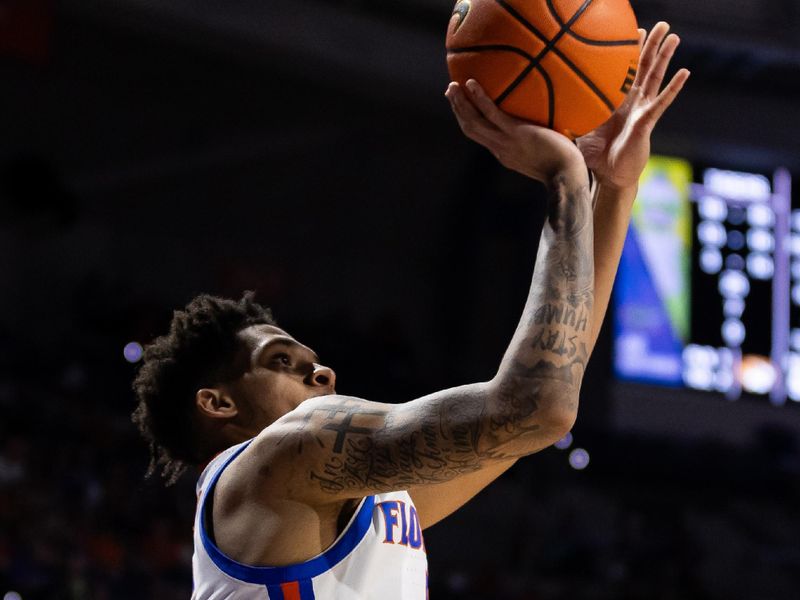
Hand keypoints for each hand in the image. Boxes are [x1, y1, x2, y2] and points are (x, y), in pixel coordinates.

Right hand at [446, 79, 586, 186]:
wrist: (566, 175)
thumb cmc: (561, 163)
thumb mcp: (539, 154)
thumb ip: (532, 141)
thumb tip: (541, 124)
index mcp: (502, 153)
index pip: (479, 136)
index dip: (466, 120)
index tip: (460, 106)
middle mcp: (498, 149)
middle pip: (470, 128)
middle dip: (457, 110)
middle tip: (450, 91)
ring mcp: (505, 142)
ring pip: (474, 122)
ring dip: (460, 104)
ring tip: (453, 86)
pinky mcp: (515, 133)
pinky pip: (491, 113)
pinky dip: (479, 99)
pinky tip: (471, 84)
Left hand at [576, 22, 689, 190]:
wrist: (609, 178)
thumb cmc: (595, 157)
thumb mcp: (578, 131)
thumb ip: (569, 116)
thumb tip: (548, 105)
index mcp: (616, 103)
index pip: (624, 72)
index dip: (629, 53)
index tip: (632, 31)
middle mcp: (632, 103)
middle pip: (644, 68)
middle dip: (651, 46)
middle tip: (661, 24)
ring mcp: (642, 111)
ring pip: (655, 78)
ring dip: (664, 57)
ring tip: (674, 37)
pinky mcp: (647, 123)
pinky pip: (662, 102)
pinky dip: (673, 88)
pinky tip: (684, 72)